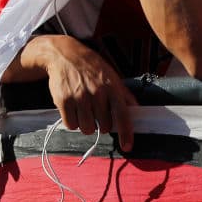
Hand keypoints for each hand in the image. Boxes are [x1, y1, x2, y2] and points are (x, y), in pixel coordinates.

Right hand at [32, 35, 135, 151]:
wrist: (64, 55)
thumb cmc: (91, 67)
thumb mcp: (111, 76)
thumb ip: (124, 94)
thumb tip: (137, 111)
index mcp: (111, 87)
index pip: (122, 115)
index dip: (126, 133)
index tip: (127, 147)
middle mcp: (96, 93)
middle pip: (104, 127)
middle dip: (101, 124)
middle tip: (96, 112)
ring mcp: (79, 97)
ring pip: (87, 128)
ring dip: (86, 124)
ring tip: (84, 110)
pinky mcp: (64, 100)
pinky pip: (71, 125)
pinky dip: (72, 121)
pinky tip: (73, 109)